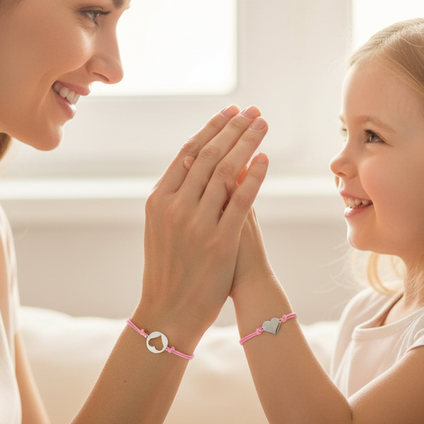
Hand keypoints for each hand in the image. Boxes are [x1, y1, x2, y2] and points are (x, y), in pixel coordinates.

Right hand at [136, 105, 268, 342]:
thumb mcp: (161, 227)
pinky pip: (240, 200)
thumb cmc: (168, 269)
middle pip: (208, 154)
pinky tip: (265, 158)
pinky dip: (254, 176)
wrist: (169, 313)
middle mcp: (174, 206)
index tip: (230, 111)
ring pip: (224, 171)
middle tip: (253, 110)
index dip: (212, 128)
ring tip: (263, 124)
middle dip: (233, 128)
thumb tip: (197, 165)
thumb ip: (177, 196)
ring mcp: (196, 223)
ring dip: (247, 143)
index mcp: (158, 199)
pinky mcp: (218, 241)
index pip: (188, 152)